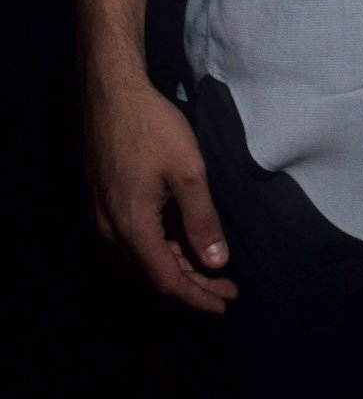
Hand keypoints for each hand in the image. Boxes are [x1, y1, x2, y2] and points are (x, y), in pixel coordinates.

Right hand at [83, 77, 236, 314]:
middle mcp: (110, 230)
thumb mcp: (189, 172)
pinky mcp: (100, 202)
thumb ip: (203, 220)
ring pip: (139, 260)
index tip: (224, 304)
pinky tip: (180, 243)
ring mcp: (101, 216)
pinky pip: (129, 242)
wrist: (111, 93)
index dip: (196, 297)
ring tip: (209, 269)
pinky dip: (158, 250)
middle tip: (225, 288)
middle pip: (151, 275)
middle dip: (191, 286)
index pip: (166, 281)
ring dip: (174, 269)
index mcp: (132, 227)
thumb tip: (217, 262)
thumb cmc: (153, 127)